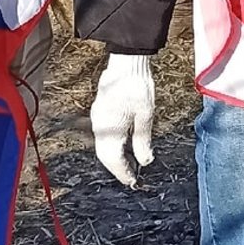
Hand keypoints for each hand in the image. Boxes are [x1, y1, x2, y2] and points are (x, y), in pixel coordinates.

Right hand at [90, 52, 155, 186]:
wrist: (126, 62)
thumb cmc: (138, 88)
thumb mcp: (145, 116)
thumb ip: (142, 141)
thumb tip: (144, 162)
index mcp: (109, 130)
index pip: (113, 159)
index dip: (122, 172)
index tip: (132, 182)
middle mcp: (99, 126)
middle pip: (105, 155)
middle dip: (117, 167)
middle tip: (131, 177)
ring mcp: (97, 118)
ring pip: (103, 146)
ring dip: (115, 157)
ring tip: (130, 164)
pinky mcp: (100, 111)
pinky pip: (104, 135)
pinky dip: (113, 145)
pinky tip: (124, 145)